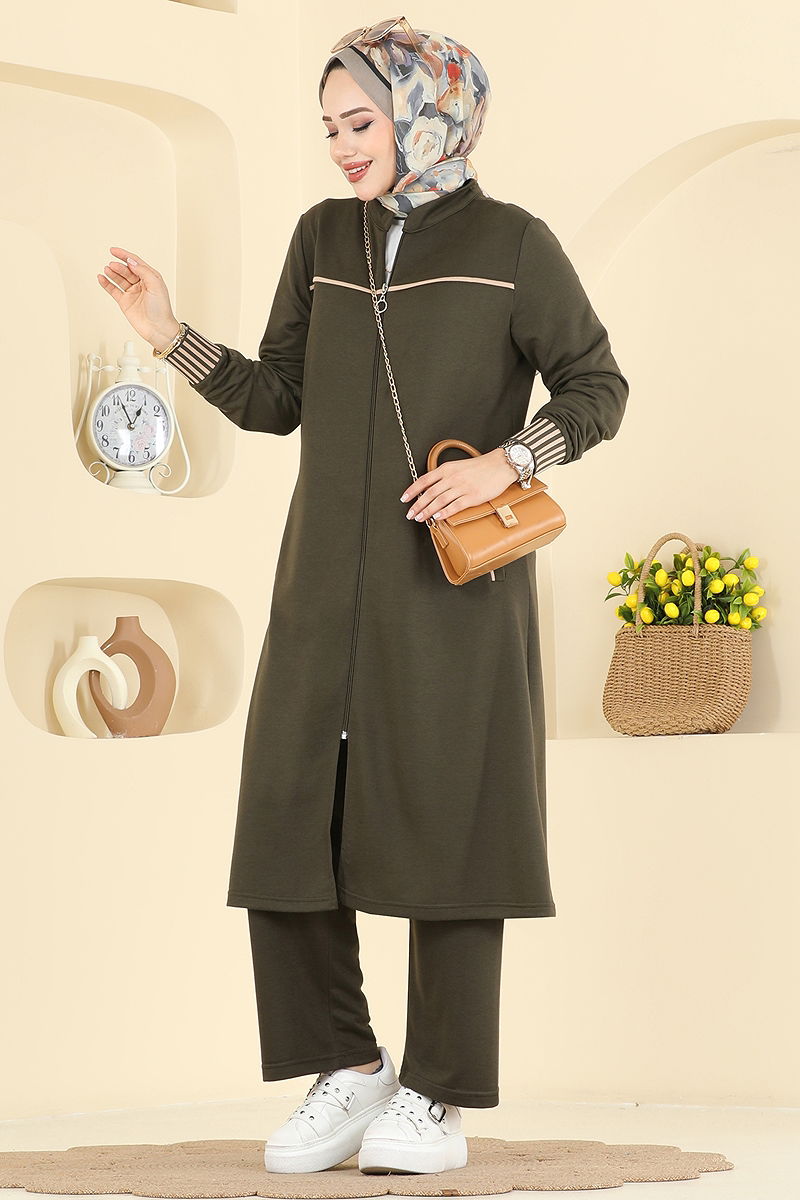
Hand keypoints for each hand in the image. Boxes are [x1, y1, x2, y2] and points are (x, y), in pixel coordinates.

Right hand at [96, 246, 180, 349]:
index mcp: (150, 278)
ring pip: (119, 279)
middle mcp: (141, 284)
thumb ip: (144, 271)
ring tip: (107, 269)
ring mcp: (132, 293)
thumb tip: (131, 261)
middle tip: (112, 265)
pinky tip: (101, 278)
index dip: (124, 255)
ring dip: (112, 273)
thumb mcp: (156, 285)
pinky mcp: (125, 302)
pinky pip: (113, 290)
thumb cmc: (161, 309)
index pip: (135, 262)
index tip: (114, 250)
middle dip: (118, 266)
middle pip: (126, 270)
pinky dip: (106, 283)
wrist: (158, 329)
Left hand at [400, 447, 518, 522]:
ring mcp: (462, 487)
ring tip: (420, 518)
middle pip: (429, 493)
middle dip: (417, 505)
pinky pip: (455, 506)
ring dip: (427, 511)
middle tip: (410, 514)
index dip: (412, 490)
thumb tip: (431, 488)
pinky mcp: (472, 496)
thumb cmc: (481, 467)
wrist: (500, 465)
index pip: (424, 480)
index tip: (404, 499)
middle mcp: (452, 477)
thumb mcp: (458, 466)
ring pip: (439, 501)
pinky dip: (445, 512)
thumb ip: (445, 476)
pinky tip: (437, 517)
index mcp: (447, 469)